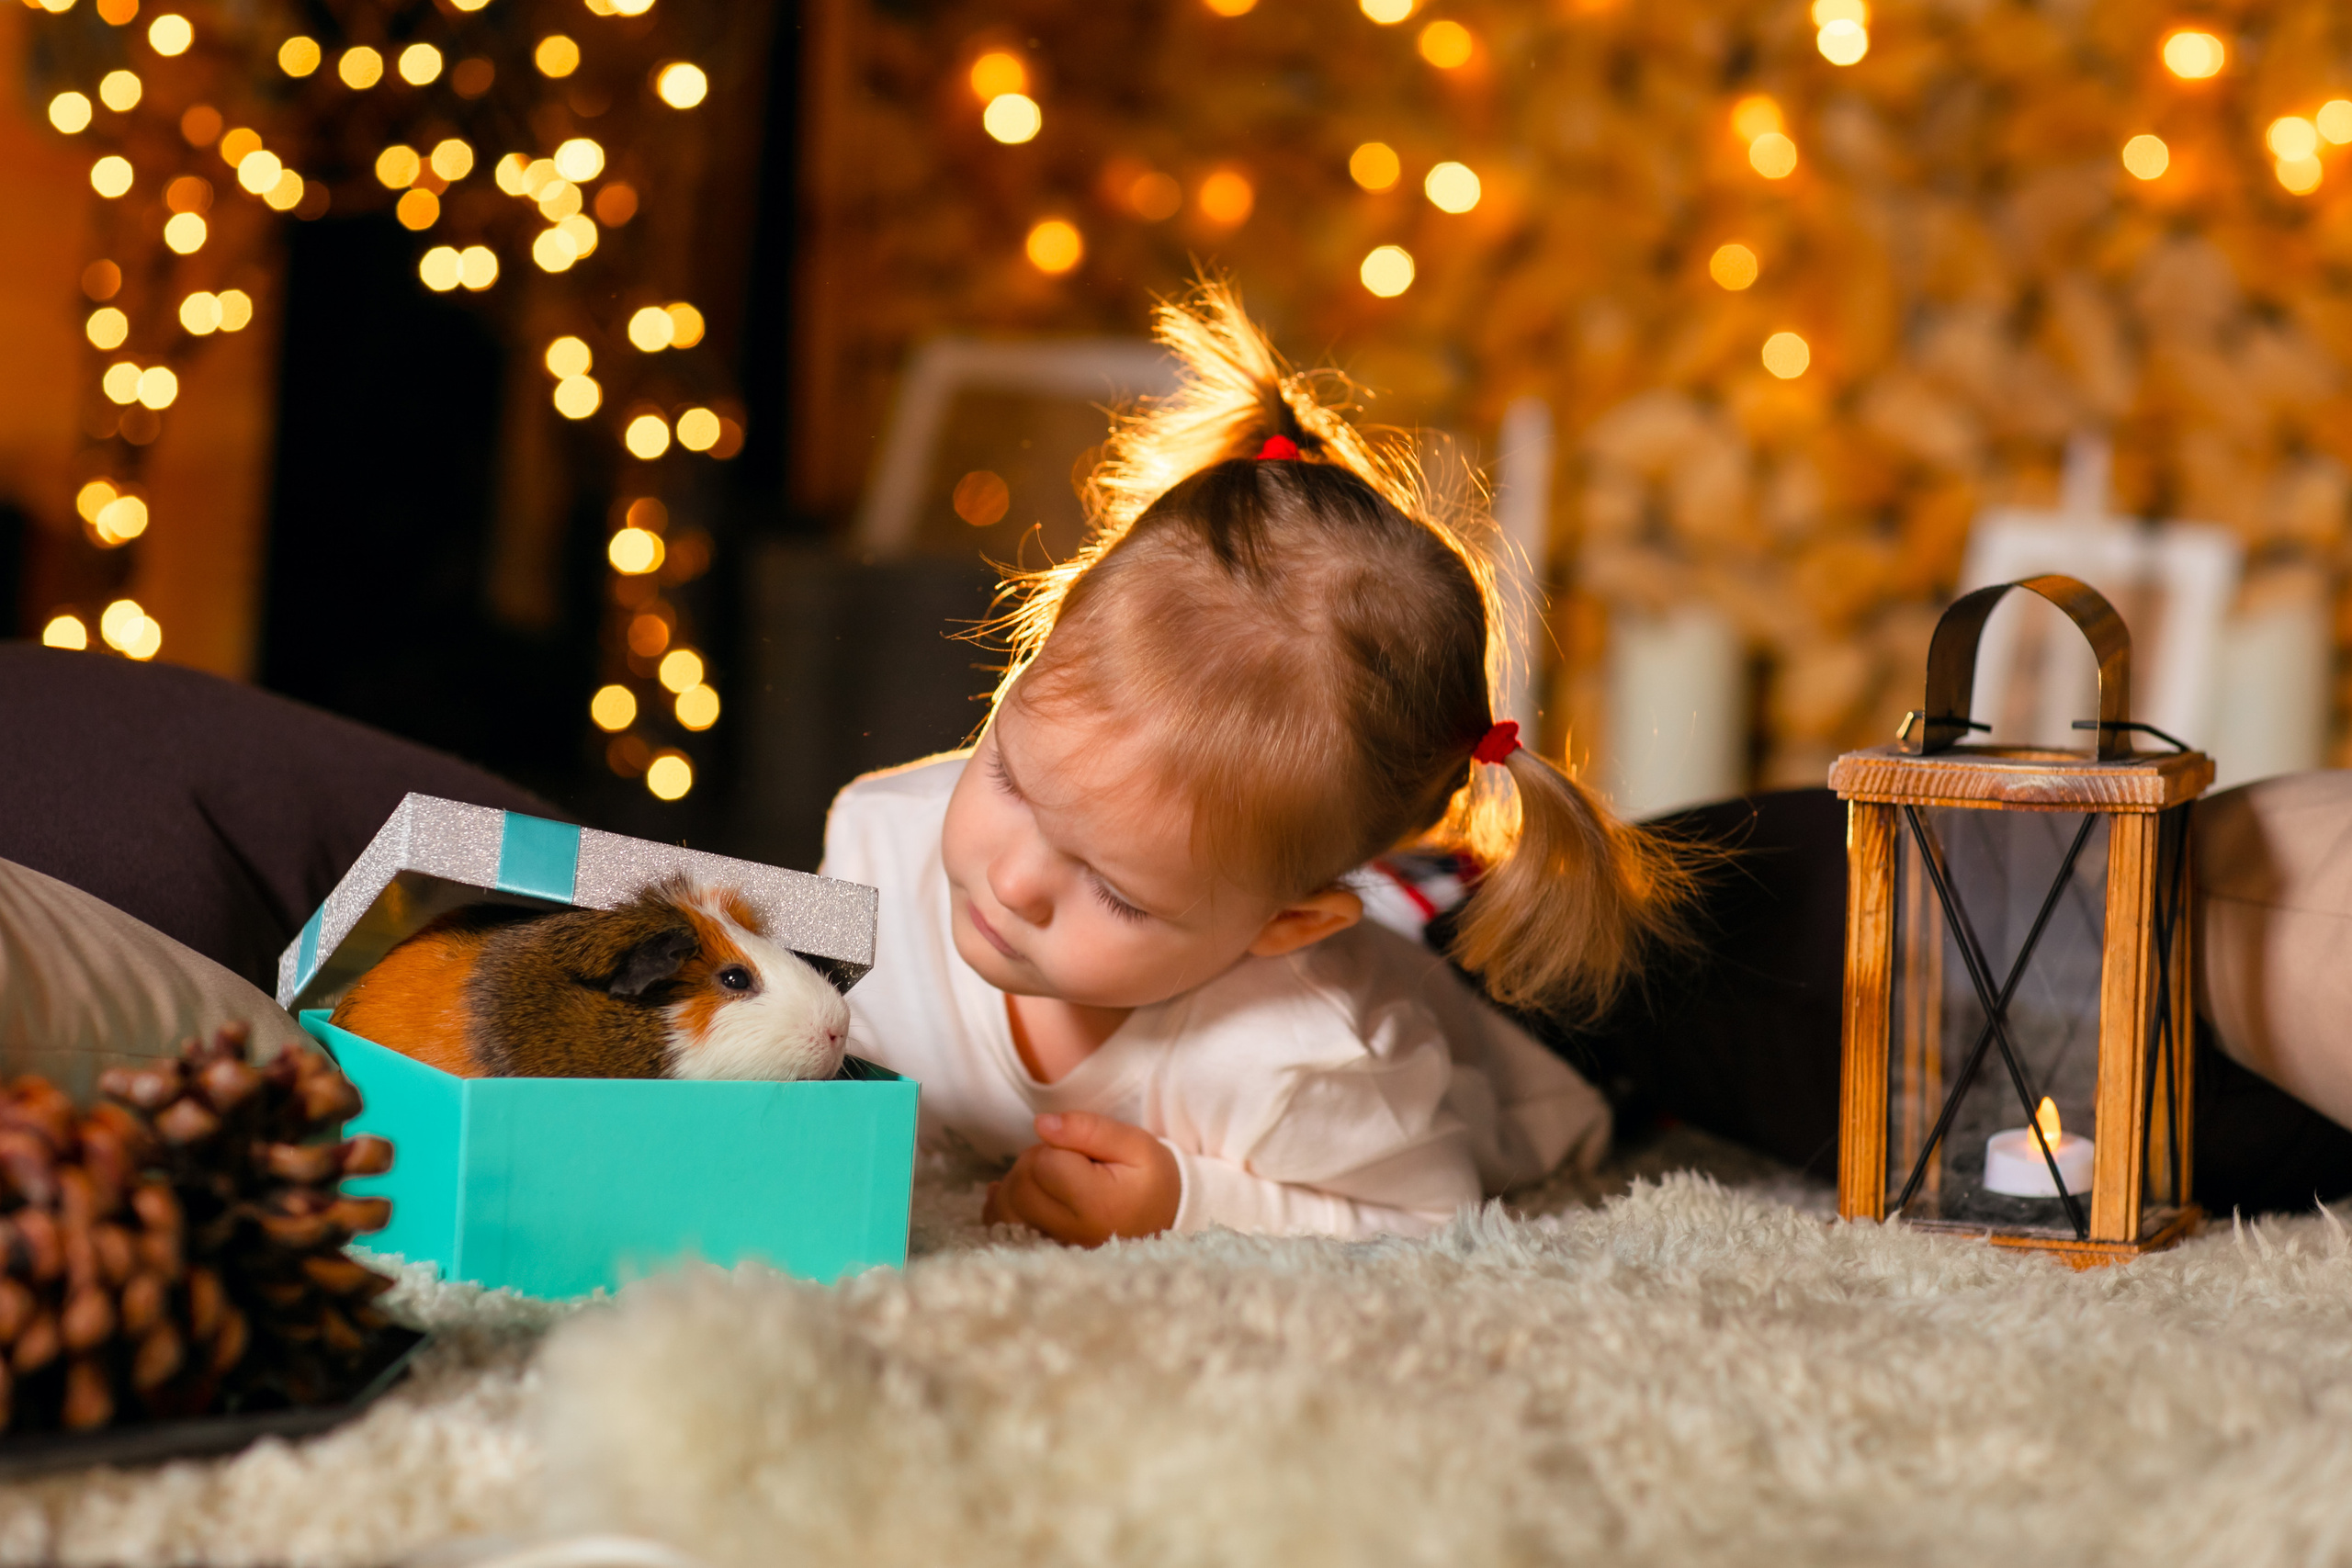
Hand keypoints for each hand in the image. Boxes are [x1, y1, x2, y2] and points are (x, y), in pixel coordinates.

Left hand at [982, 1112, 1179, 1246]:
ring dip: (1017, 1182)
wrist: (1164, 1216)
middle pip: (1021, 1187)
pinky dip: (1000, 1204)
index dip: (1056, 1144)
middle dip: (1033, 1161)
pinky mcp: (1044, 1250)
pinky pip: (1002, 1227)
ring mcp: (1056, 1246)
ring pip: (1006, 1208)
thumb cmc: (1148, 1176)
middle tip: (1066, 1158)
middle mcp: (1073, 1232)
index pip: (1046, 1164)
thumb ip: (1088, 1128)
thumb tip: (1040, 1123)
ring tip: (1048, 1176)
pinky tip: (1013, 1190)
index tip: (1082, 1150)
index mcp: (1098, 1204)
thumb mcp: (1133, 1142)